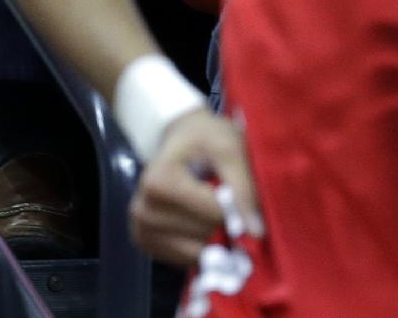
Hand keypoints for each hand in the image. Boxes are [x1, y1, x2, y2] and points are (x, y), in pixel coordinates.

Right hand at [129, 108, 262, 267]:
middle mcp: (142, 211)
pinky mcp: (146, 245)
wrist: (182, 137)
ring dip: (215, 235)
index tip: (241, 192)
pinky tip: (202, 221)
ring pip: (196, 252)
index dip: (235, 206)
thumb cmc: (206, 138)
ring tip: (213, 207)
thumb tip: (256, 232)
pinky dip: (202, 246)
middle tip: (226, 196)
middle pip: (203, 233)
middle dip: (225, 219)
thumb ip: (243, 188)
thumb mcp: (229, 148)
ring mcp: (141, 231)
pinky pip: (185, 260)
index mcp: (158, 182)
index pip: (211, 212)